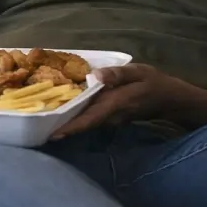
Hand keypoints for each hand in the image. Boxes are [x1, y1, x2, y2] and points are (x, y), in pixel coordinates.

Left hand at [50, 64, 170, 139]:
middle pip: (83, 124)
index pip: (90, 118)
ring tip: (44, 121)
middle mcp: (110, 116)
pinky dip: (77, 119)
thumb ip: (117, 74)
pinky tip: (64, 113)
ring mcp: (110, 120)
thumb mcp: (138, 72)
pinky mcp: (110, 119)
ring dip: (68, 124)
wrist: (170, 99)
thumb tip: (93, 76)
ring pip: (86, 123)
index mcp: (115, 104)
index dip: (72, 127)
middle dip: (62, 127)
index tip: (53, 134)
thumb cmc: (154, 82)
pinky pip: (91, 120)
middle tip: (37, 129)